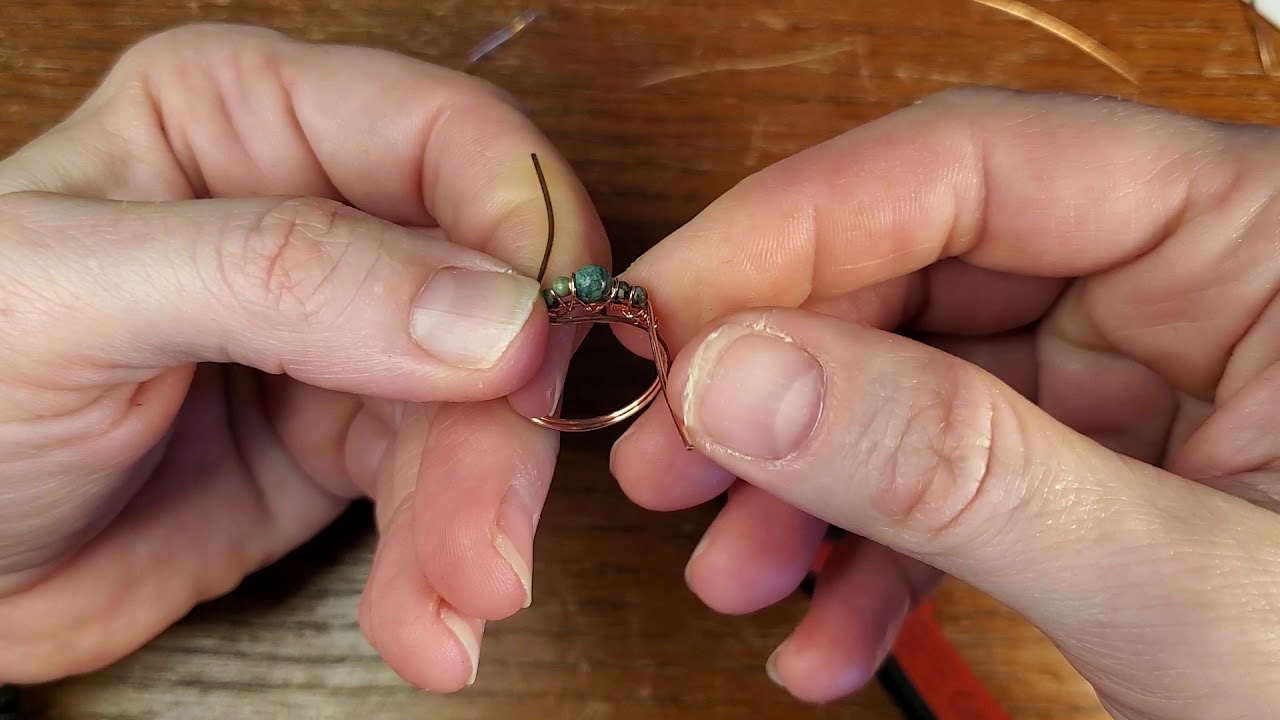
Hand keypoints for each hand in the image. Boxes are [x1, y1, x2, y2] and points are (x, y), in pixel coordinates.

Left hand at [0, 24, 606, 690]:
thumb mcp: (77, 298)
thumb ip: (285, 278)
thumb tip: (496, 315)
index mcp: (251, 119)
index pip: (451, 141)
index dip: (522, 241)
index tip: (533, 361)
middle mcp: (320, 214)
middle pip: (490, 293)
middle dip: (501, 428)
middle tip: (490, 540)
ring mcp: (343, 335)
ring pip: (479, 409)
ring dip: (480, 516)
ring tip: (454, 606)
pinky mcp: (346, 442)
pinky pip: (437, 492)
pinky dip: (441, 565)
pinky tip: (424, 626)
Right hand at [609, 88, 1279, 718]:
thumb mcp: (1187, 588)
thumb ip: (963, 474)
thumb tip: (745, 376)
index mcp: (1262, 233)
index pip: (975, 165)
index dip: (791, 232)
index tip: (665, 320)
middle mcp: (1194, 280)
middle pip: (919, 269)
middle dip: (779, 379)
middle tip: (665, 457)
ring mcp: (1142, 376)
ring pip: (914, 380)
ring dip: (806, 484)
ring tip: (736, 574)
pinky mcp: (1103, 464)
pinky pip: (953, 473)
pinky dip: (870, 553)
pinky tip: (823, 630)